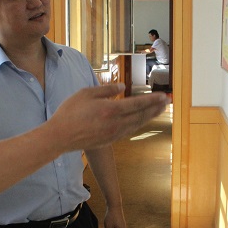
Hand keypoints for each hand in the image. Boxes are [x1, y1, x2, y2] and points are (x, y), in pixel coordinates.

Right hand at [48, 85, 168, 151]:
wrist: (60, 137)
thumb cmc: (70, 112)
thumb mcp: (86, 93)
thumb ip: (106, 89)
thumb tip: (122, 87)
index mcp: (111, 109)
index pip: (138, 104)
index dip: (153, 100)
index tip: (164, 96)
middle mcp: (116, 123)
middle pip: (141, 115)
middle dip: (156, 108)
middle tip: (168, 102)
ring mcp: (113, 134)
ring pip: (136, 124)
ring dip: (149, 117)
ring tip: (159, 110)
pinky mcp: (109, 140)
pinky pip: (128, 131)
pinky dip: (137, 124)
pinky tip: (140, 121)